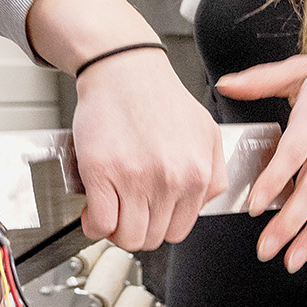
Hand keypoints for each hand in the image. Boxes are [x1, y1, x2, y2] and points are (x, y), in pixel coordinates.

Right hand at [72, 48, 227, 251]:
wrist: (125, 68)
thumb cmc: (157, 95)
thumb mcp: (206, 132)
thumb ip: (214, 174)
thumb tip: (201, 203)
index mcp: (197, 174)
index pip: (179, 230)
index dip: (159, 226)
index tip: (147, 215)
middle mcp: (170, 180)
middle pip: (152, 238)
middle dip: (136, 228)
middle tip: (125, 210)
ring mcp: (136, 179)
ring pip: (127, 237)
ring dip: (114, 229)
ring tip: (109, 208)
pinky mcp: (102, 173)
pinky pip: (100, 223)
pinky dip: (93, 223)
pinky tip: (92, 208)